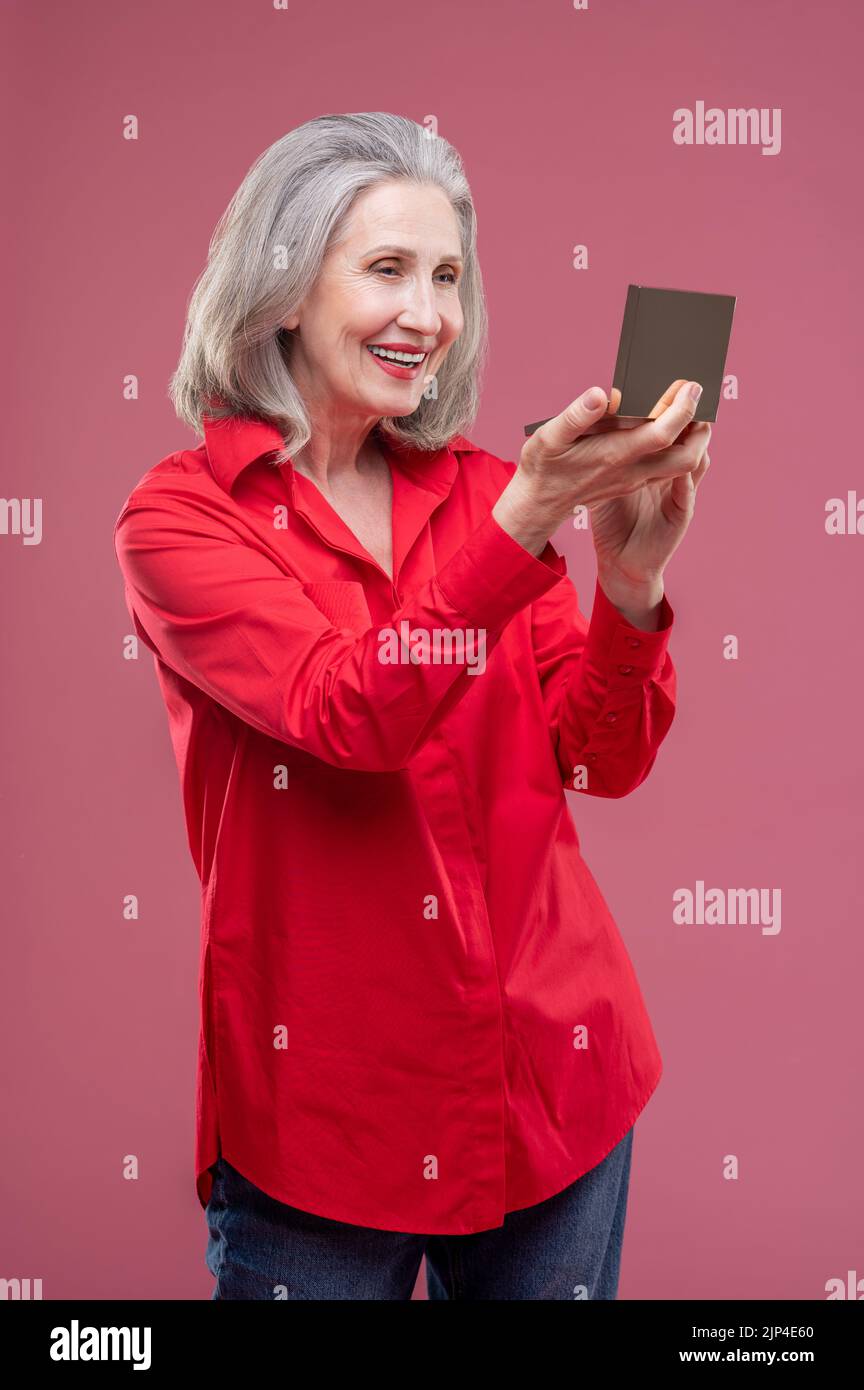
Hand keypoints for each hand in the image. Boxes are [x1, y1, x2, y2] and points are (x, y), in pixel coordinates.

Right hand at [512, 378, 710, 583]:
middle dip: (701, 429)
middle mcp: (630, 472)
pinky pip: (668, 469)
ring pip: (680, 466)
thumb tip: (601, 395)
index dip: (683, 408)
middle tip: (700, 398)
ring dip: (693, 439)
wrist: (538, 504)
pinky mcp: (631, 483)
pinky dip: (679, 449)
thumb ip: (576, 416)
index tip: (691, 385)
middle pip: (686, 457)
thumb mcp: (548, 437)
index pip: (663, 433)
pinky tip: (673, 427)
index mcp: (614, 456)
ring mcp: (634, 480)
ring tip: (692, 408)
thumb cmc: (542, 467)